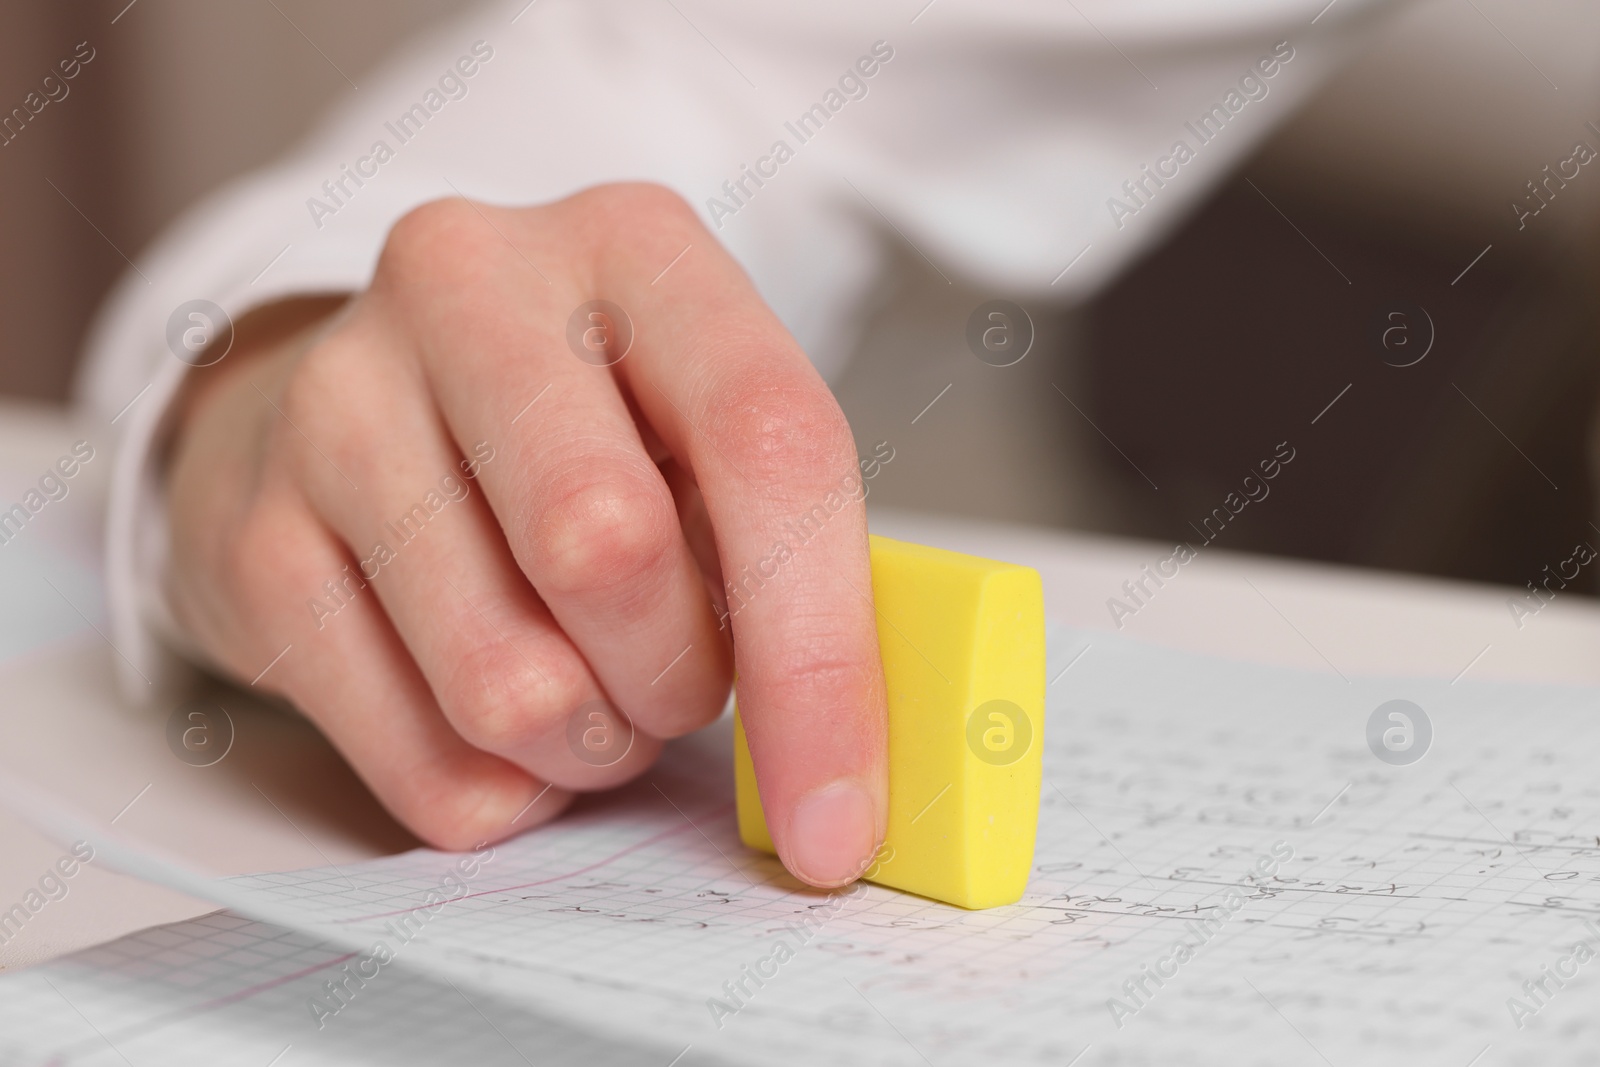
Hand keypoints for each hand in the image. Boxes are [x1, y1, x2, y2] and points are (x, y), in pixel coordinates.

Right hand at [164, 184, 886, 886]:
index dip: (822, 653)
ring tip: (593, 696)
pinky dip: (501, 790)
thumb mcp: (700, 434)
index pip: (768, 442)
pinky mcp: (254, 532)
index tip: (839, 811)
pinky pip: (419, 761)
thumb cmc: (578, 433)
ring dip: (591, 744)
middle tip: (680, 686)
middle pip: (609, 547)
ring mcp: (338, 401)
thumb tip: (835, 767)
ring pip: (509, 682)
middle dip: (678, 681)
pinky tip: (503, 728)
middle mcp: (468, 287)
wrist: (355, 404)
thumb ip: (778, 550)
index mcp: (632, 246)